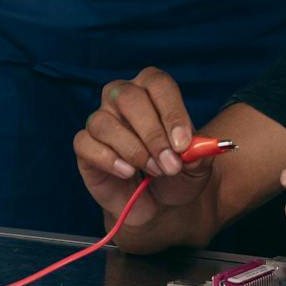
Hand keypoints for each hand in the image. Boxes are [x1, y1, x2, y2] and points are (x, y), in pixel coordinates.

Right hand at [73, 67, 211, 228]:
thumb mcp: (198, 165)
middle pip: (129, 98)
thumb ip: (200, 153)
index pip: (158, 84)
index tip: (182, 144)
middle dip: (152, 134)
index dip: (171, 112)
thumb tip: (192, 147)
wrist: (157, 202)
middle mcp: (122, 96)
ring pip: (104, 122)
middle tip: (170, 164)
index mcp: (152, 89)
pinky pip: (85, 143)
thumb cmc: (176, 172)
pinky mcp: (85, 145)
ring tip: (153, 171)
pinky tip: (127, 173)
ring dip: (133, 150)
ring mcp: (100, 119)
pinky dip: (108, 159)